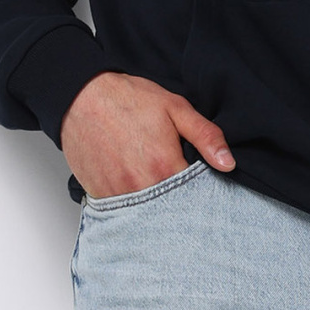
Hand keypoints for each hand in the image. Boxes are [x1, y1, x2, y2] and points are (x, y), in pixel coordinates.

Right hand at [60, 71, 234, 199]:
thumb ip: (206, 136)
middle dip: (179, 202)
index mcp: (165, 166)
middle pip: (172, 208)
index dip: (200, 191)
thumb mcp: (176, 108)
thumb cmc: (128, 99)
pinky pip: (123, 211)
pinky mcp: (100, 196)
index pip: (196, 196)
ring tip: (154, 184)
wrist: (81, 96)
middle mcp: (142, 186)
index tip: (200, 184)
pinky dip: (133, 205)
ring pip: (147, 213)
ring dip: (156, 205)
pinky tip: (135, 187)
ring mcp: (118, 194)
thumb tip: (228, 163)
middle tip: (176, 184)